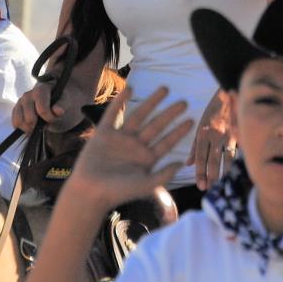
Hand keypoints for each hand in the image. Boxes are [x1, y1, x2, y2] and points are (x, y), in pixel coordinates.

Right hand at [12, 74, 95, 134]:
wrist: (58, 96)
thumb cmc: (63, 98)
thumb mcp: (68, 100)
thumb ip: (63, 104)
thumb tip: (57, 110)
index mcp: (41, 89)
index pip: (42, 109)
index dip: (49, 118)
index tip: (54, 119)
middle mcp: (28, 94)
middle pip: (29, 118)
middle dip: (39, 125)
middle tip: (46, 123)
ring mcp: (20, 102)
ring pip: (19, 121)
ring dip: (29, 128)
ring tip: (38, 126)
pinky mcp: (16, 109)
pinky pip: (14, 122)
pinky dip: (22, 128)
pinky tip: (31, 126)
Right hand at [62, 86, 192, 211]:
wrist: (91, 192)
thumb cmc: (119, 192)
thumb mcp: (146, 184)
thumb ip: (164, 174)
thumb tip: (180, 163)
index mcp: (146, 158)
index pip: (166, 142)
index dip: (178, 131)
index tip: (191, 120)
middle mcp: (135, 145)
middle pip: (156, 125)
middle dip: (170, 114)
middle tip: (184, 102)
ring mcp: (120, 138)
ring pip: (139, 116)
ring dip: (152, 102)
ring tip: (165, 89)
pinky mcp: (104, 133)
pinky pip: (113, 113)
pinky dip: (120, 101)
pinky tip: (130, 88)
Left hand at [187, 89, 235, 191]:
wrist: (229, 94)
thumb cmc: (213, 111)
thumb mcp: (200, 126)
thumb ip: (194, 146)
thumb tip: (188, 164)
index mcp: (203, 133)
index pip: (200, 157)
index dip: (200, 172)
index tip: (200, 185)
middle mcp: (214, 136)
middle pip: (212, 160)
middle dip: (211, 176)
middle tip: (208, 189)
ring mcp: (228, 135)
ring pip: (226, 158)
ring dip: (223, 172)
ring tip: (221, 184)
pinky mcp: (239, 133)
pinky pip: (238, 150)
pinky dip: (236, 161)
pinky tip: (235, 171)